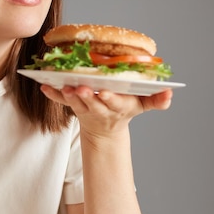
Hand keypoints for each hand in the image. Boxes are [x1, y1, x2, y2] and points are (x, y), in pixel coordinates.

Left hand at [40, 84, 171, 136]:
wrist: (106, 128)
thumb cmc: (125, 108)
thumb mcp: (143, 105)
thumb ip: (156, 100)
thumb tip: (170, 92)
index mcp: (118, 106)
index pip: (114, 102)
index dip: (110, 98)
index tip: (105, 92)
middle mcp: (100, 108)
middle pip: (92, 102)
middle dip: (86, 95)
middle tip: (79, 87)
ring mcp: (85, 108)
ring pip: (76, 102)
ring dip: (68, 94)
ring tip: (62, 86)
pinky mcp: (73, 106)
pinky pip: (60, 100)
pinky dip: (52, 94)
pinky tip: (43, 85)